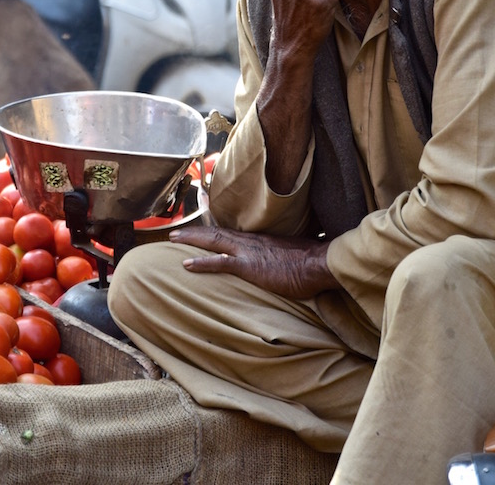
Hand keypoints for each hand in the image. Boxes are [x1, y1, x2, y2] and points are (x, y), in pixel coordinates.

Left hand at [169, 225, 335, 299]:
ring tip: (172, 239)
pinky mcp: (250, 266)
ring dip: (191, 240)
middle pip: (216, 232)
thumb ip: (280, 256)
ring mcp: (248, 252)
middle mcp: (250, 241)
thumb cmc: (312, 262)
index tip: (198, 227)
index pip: (231, 231)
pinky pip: (220, 263)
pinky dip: (202, 263)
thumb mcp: (293, 255)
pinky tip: (186, 265)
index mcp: (259, 240)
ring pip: (213, 241)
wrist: (321, 264)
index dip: (213, 229)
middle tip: (174, 233)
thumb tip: (282, 260)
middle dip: (193, 232)